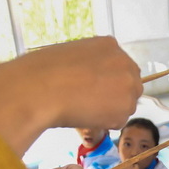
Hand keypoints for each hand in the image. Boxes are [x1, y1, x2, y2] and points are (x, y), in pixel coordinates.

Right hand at [0, 37, 140, 156]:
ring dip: (109, 110)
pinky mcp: (125, 109)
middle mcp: (126, 63)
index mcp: (111, 45)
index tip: (94, 88)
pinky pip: (118, 121)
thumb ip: (91, 64)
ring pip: (125, 105)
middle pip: (130, 85)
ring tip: (83, 107)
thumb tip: (93, 79)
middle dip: (115, 96)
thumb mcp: (72, 54)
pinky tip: (85, 115)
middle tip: (91, 103)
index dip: (108, 81)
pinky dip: (103, 123)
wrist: (38, 88)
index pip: (120, 67)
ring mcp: (128, 87)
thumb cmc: (43, 71)